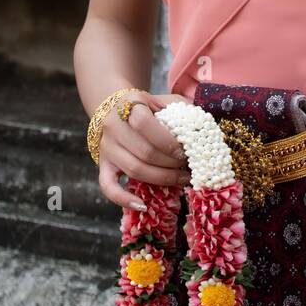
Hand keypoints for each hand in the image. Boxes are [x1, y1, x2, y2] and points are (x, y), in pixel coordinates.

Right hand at [97, 90, 193, 211]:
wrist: (114, 110)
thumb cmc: (146, 107)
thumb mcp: (161, 100)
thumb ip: (180, 108)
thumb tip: (202, 127)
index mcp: (129, 104)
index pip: (145, 124)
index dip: (167, 141)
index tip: (185, 151)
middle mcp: (114, 126)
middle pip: (143, 151)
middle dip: (170, 163)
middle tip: (188, 167)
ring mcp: (107, 147)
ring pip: (134, 170)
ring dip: (161, 179)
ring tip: (181, 180)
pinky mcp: (102, 165)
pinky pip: (108, 187)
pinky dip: (124, 199)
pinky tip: (142, 205)